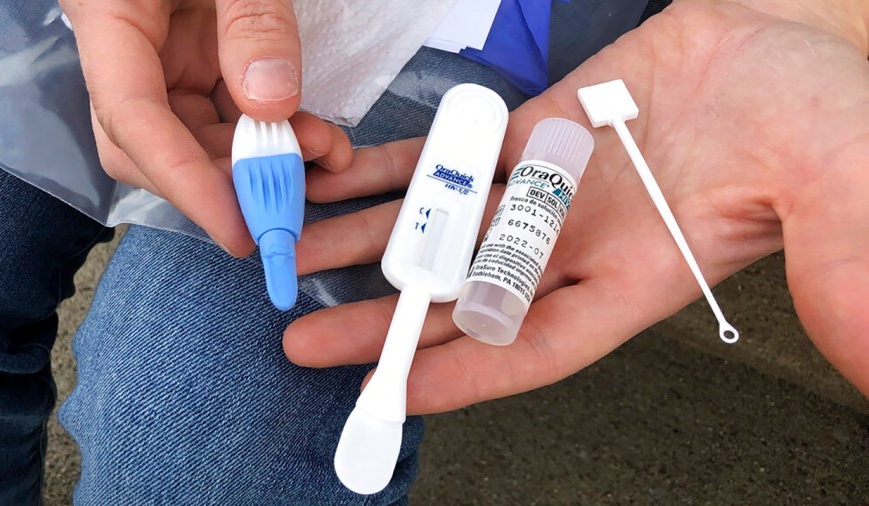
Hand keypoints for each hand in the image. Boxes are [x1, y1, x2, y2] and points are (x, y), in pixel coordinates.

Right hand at [60, 0, 351, 254]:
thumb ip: (251, 21)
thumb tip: (271, 104)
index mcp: (111, 19)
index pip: (133, 122)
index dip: (185, 184)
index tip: (238, 228)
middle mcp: (132, 51)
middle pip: (161, 144)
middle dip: (229, 180)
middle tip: (294, 196)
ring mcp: (167, 58)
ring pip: (202, 137)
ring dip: (262, 160)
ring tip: (325, 153)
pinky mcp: (201, 59)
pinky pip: (231, 113)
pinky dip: (273, 134)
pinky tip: (317, 136)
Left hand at [284, 0, 868, 411]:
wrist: (786, 34)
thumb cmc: (819, 112)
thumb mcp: (839, 189)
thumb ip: (840, 268)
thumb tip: (866, 356)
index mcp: (636, 279)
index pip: (534, 346)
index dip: (464, 376)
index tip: (392, 394)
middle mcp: (577, 244)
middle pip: (464, 299)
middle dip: (386, 324)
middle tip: (308, 343)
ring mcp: (546, 188)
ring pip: (442, 229)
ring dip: (371, 247)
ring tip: (300, 262)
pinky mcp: (529, 133)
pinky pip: (449, 157)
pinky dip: (394, 170)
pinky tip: (344, 182)